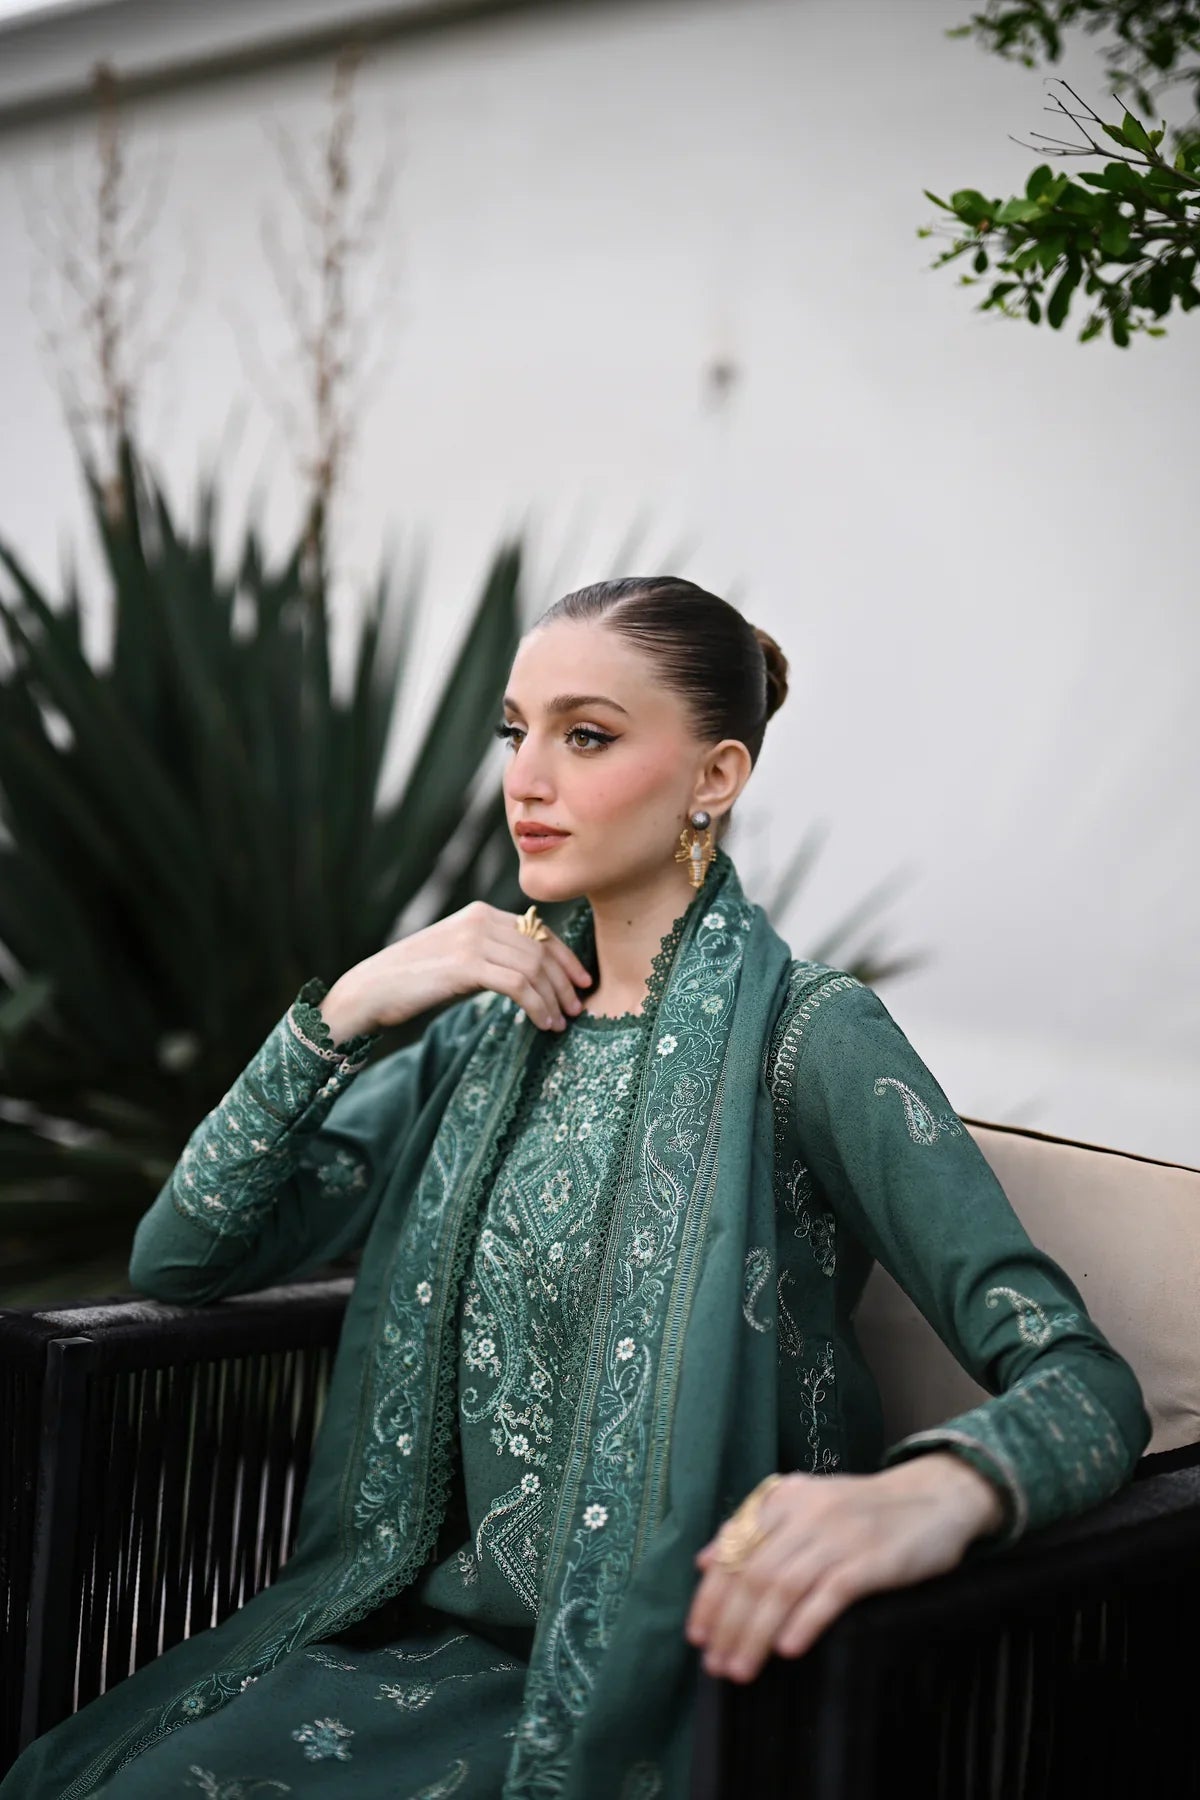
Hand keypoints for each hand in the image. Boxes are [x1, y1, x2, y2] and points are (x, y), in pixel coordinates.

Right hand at [319, 900, 593, 1040]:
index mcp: (482, 913)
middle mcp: (481, 919)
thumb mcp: (460, 958)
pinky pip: (519, 985)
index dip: (566, 958)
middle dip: (565, 982)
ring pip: (535, 968)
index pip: (539, 932)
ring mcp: (473, 940)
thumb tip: (532, 976)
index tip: (582, 983)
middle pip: (542, 949)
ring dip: (554, 998)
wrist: (371, 989)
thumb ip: (493, 957)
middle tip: (577, 1009)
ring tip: (561, 1022)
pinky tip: (542, 1024)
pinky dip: (538, 1006)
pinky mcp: (466, 965)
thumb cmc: (415, 980)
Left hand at [684, 1455, 1004, 1683]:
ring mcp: (838, 1535)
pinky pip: (829, 1593)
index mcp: (783, 1499)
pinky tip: (787, 1649)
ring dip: (755, 1634)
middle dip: (728, 1624)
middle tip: (715, 1665)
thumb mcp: (805, 1506)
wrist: (934, 1497)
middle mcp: (805, 1513)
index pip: (733, 1550)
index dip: (710, 1596)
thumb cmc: (863, 1510)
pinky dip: (804, 1622)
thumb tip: (703, 1560)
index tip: (697, 1636)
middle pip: (753, 1574)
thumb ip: (755, 1529)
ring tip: (741, 1669)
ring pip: (782, 1588)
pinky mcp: (871, 1560)